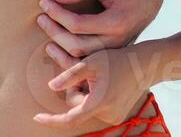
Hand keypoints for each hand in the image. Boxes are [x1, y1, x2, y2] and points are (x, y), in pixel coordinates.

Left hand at [34, 41, 154, 128]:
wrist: (144, 65)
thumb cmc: (116, 60)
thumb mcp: (91, 62)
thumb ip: (70, 74)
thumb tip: (51, 86)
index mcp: (99, 102)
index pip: (70, 119)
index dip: (52, 120)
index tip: (37, 117)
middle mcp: (107, 114)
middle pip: (77, 107)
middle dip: (75, 91)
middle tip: (83, 73)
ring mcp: (114, 116)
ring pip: (86, 107)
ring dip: (85, 93)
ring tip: (97, 77)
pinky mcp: (118, 114)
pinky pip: (96, 107)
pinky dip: (94, 96)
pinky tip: (104, 83)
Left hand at [37, 0, 165, 58]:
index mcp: (116, 22)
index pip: (77, 24)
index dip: (57, 13)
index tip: (44, 2)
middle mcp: (116, 41)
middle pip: (77, 45)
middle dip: (54, 31)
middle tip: (40, 17)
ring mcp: (113, 51)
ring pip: (80, 58)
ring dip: (59, 46)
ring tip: (46, 29)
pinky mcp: (110, 54)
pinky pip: (86, 62)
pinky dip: (68, 56)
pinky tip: (56, 44)